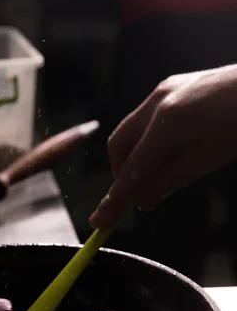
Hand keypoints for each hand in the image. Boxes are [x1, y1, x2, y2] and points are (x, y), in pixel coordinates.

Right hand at [89, 65, 236, 228]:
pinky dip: (146, 143)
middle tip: (138, 198)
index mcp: (169, 122)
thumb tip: (143, 201)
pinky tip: (168, 155)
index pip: (132, 170)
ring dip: (134, 159)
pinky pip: (145, 120)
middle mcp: (158, 101)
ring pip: (130, 132)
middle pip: (118, 146)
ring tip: (158, 178)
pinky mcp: (173, 87)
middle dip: (121, 175)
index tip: (100, 222)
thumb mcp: (210, 159)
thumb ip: (171, 180)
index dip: (115, 199)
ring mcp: (164, 89)